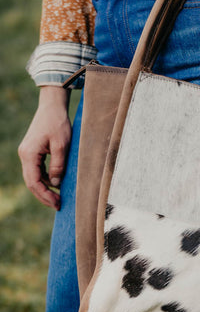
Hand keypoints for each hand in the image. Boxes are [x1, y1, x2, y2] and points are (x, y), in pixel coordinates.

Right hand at [18, 87, 71, 209]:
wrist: (52, 107)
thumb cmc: (58, 123)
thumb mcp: (62, 145)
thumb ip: (58, 165)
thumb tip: (56, 184)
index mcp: (29, 154)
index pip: (33, 182)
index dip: (44, 195)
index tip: (56, 204)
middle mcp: (25, 155)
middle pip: (31, 182)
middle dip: (44, 195)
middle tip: (58, 205)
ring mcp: (27, 153)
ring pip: (33, 177)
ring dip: (45, 188)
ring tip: (58, 198)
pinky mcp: (33, 152)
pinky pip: (37, 170)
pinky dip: (45, 179)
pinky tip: (56, 185)